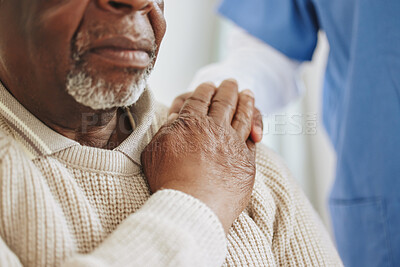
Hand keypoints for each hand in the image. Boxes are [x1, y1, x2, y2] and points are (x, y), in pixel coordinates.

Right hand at [141, 80, 256, 232]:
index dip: (205, 90)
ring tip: (247, 92)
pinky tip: (253, 120)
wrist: (193, 208)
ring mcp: (232, 142)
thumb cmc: (168, 181)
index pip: (200, 99)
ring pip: (242, 114)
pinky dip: (254, 124)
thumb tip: (177, 117)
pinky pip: (251, 136)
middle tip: (231, 81)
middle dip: (227, 89)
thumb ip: (167, 130)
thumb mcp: (155, 151)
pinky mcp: (246, 160)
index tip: (209, 85)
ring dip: (245, 100)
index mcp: (190, 122)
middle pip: (224, 101)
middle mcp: (214, 127)